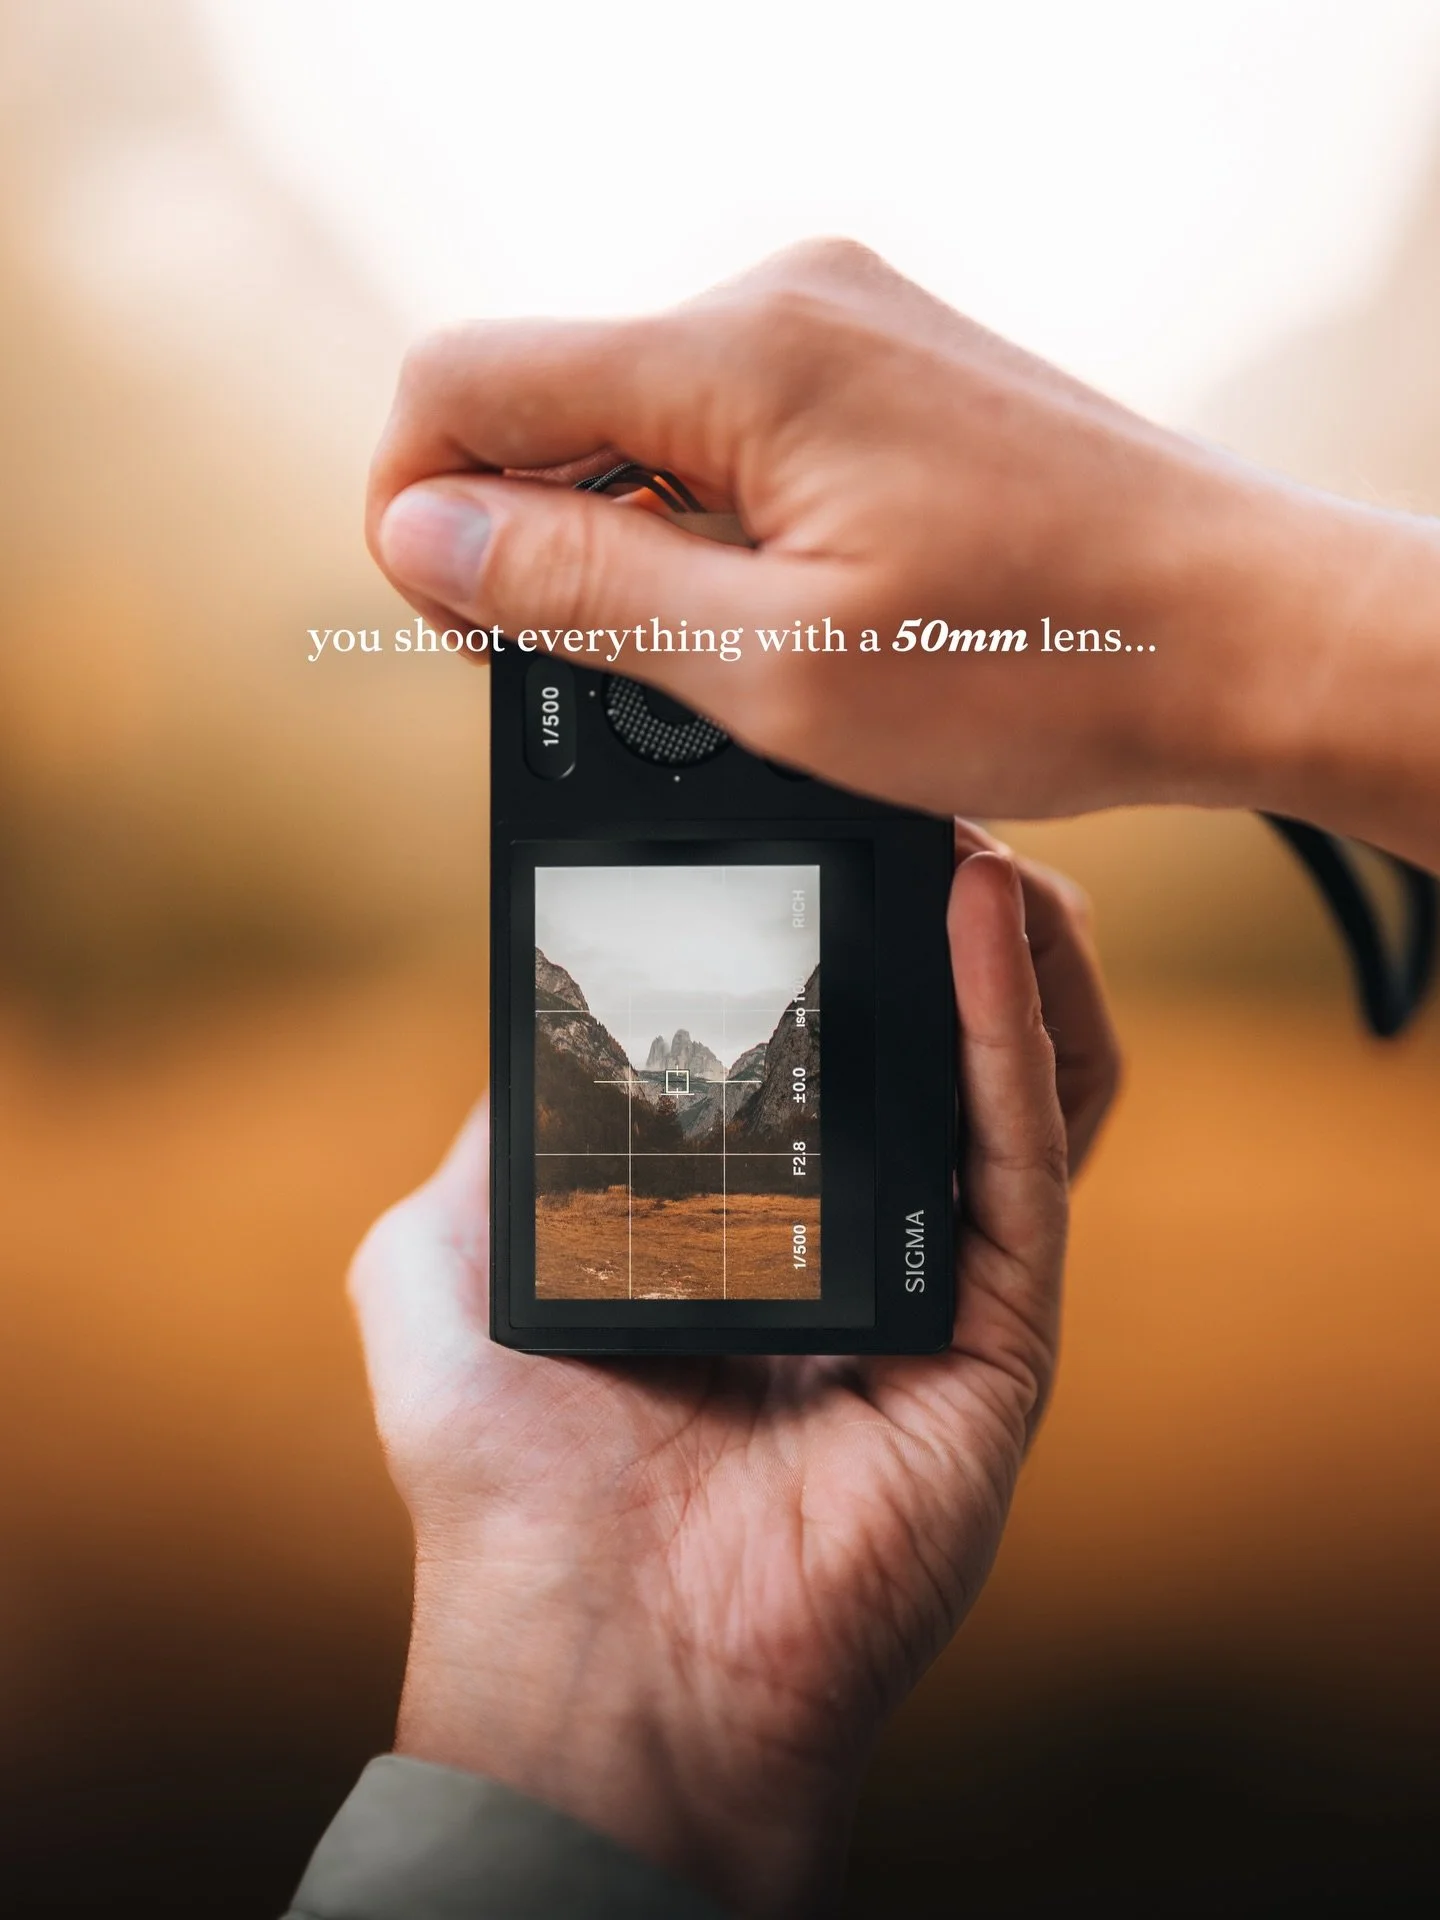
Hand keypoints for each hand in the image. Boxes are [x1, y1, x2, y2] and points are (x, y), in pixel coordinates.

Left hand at [348, 834, 1118, 1916]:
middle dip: (940, 922)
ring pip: (1022, 1084)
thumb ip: (503, 1132)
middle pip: (939, 1048)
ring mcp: (939, 1283)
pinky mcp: (1001, 1335)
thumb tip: (538, 1008)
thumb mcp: (447, 1259)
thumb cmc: (508, 1480)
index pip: (818, 1047)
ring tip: (975, 840)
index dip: (829, 932)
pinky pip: (1025, 1154)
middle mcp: (856, 1239)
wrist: (591, 1653)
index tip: (820, 820)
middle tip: (917, 807)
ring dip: (1012, 953)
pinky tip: (982, 919)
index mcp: (747, 1219)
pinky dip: (1011, 1026)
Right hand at [366, 239, 1439, 869]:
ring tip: (714, 664)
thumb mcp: (776, 666)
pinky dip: (711, 523)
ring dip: (629, 540)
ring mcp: (848, 326)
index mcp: (739, 354)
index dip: (417, 514)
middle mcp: (787, 300)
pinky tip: (775, 617)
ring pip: (642, 419)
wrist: (1246, 637)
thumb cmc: (1043, 663)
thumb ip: (579, 585)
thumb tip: (419, 527)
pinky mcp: (890, 371)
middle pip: (550, 394)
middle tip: (598, 677)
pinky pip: (734, 429)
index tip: (470, 639)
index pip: (463, 381)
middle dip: (528, 538)